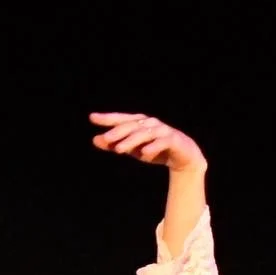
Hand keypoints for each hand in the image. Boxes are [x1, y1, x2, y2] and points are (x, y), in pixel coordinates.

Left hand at [90, 112, 206, 173]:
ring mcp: (162, 130)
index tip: (92, 118)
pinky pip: (161, 142)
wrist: (183, 156)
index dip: (107, 118)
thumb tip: (94, 140)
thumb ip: (114, 144)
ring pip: (144, 134)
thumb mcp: (133, 149)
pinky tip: (144, 153)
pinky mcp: (173, 140)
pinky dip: (152, 147)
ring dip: (131, 141)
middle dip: (117, 132)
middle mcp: (150, 123)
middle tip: (105, 138)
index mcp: (139, 122)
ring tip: (119, 149)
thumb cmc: (155, 150)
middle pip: (131, 126)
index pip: (120, 119)